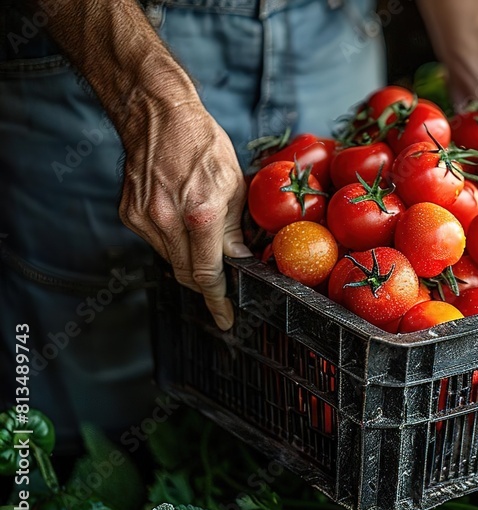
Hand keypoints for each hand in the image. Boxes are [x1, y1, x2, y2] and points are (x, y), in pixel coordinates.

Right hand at [118, 102, 251, 330]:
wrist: (157, 115)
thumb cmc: (203, 143)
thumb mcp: (235, 184)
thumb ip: (235, 228)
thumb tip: (240, 259)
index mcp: (200, 214)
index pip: (208, 273)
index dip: (218, 300)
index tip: (225, 319)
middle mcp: (167, 220)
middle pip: (187, 274)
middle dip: (206, 285)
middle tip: (223, 287)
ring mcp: (144, 218)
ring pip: (171, 260)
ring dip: (190, 259)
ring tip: (202, 233)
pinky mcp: (129, 213)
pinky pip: (156, 242)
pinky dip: (172, 241)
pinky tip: (181, 219)